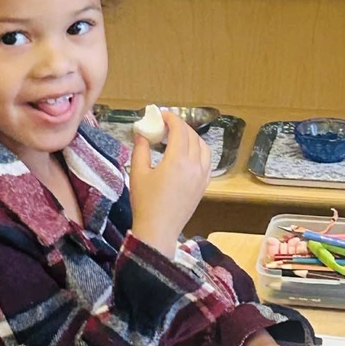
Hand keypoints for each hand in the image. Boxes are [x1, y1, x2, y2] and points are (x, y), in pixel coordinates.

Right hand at [129, 110, 211, 256]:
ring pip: (203, 147)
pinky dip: (199, 151)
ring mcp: (202, 176)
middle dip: (180, 126)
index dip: (171, 118)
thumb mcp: (138, 173)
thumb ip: (141, 149)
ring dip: (192, 137)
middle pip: (192, 136)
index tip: (161, 115)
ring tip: (178, 137)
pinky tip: (188, 154)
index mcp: (177, 160)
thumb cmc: (145, 202)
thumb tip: (142, 133)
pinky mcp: (203, 186)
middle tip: (166, 125)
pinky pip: (206, 161)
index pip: (179, 130)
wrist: (158, 230)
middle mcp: (194, 165)